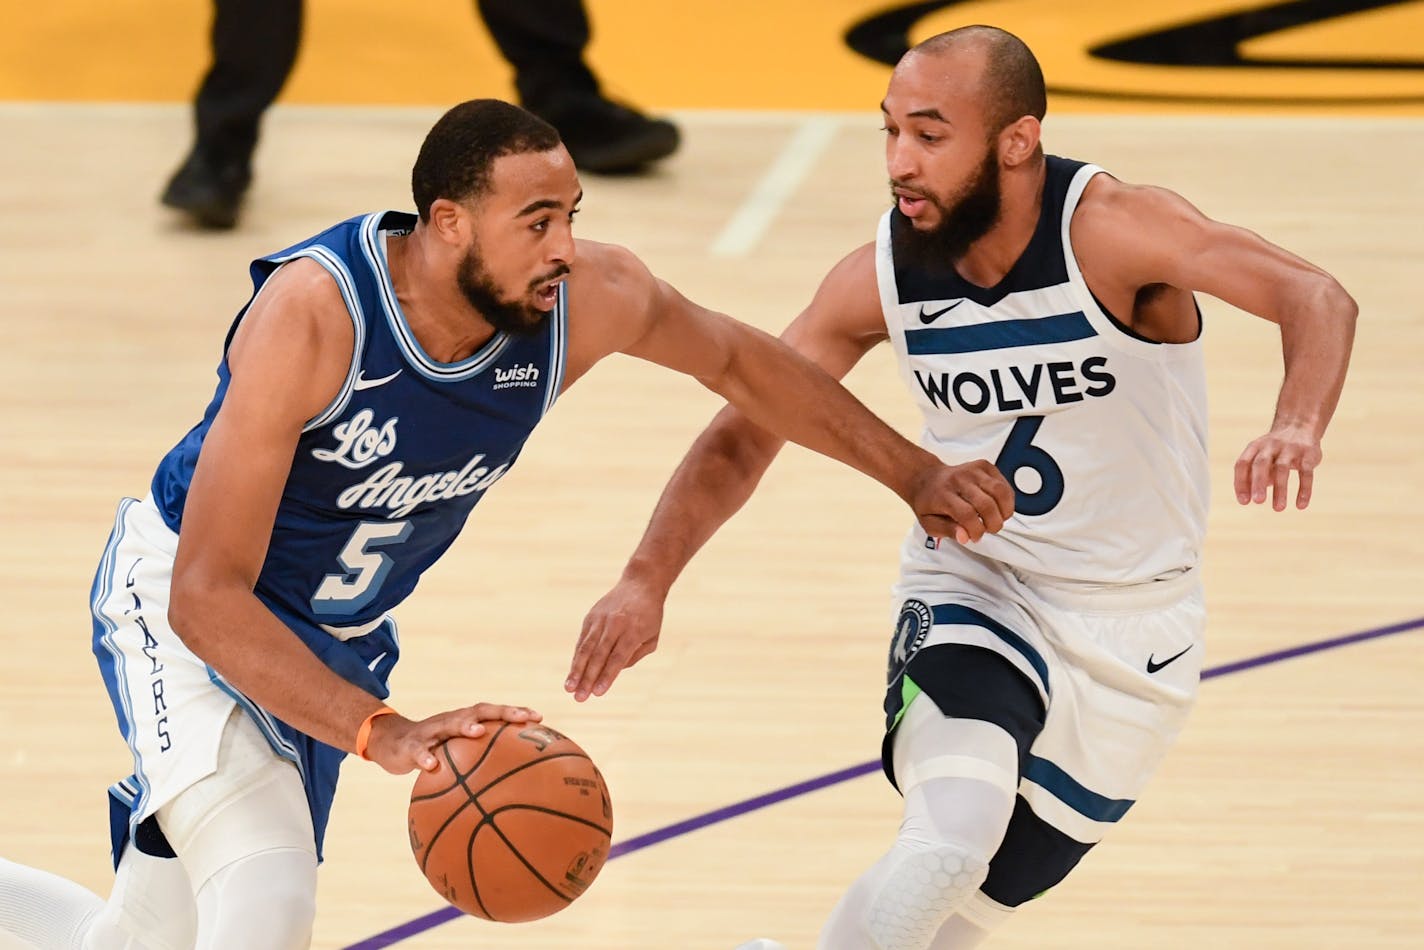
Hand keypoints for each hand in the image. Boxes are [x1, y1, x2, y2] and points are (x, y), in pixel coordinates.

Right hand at [363, 703, 540, 773]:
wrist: (391, 743)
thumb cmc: (433, 749)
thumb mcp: (456, 752)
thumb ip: (479, 759)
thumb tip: (512, 781)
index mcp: (464, 721)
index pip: (494, 713)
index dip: (515, 713)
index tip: (538, 717)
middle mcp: (451, 721)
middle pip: (478, 712)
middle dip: (501, 712)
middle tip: (520, 718)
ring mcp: (430, 731)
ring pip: (449, 724)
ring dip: (463, 726)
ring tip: (478, 732)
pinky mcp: (410, 745)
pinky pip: (418, 750)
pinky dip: (425, 756)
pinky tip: (432, 765)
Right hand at [565, 577, 665, 701]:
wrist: (640, 584)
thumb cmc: (650, 615)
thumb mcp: (652, 638)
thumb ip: (634, 656)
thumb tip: (613, 671)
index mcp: (633, 631)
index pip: (618, 658)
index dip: (607, 676)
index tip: (598, 693)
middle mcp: (615, 624)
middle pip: (599, 655)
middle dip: (588, 678)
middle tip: (579, 698)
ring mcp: (600, 619)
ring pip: (586, 648)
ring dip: (576, 670)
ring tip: (569, 688)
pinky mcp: (591, 617)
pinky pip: (583, 640)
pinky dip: (577, 657)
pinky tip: (572, 672)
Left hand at [908, 459, 1014, 543]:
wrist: (926, 477)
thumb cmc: (928, 501)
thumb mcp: (929, 522)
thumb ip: (947, 531)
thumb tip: (965, 536)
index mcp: (943, 494)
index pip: (967, 514)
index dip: (976, 530)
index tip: (975, 537)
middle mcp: (958, 479)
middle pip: (987, 504)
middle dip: (993, 524)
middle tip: (988, 529)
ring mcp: (972, 470)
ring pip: (1000, 492)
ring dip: (1004, 512)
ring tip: (996, 519)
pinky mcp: (983, 465)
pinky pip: (1004, 484)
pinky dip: (1007, 500)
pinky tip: (998, 507)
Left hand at [1234, 423, 1321, 510]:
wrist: (1300, 426)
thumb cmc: (1274, 451)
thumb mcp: (1260, 458)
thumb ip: (1251, 476)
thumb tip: (1245, 499)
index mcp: (1255, 447)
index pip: (1242, 464)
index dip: (1241, 482)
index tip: (1244, 501)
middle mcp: (1270, 446)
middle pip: (1261, 464)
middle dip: (1259, 483)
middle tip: (1258, 502)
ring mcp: (1290, 449)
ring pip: (1283, 469)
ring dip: (1280, 490)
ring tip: (1278, 509)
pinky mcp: (1308, 454)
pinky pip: (1306, 473)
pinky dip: (1304, 489)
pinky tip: (1301, 505)